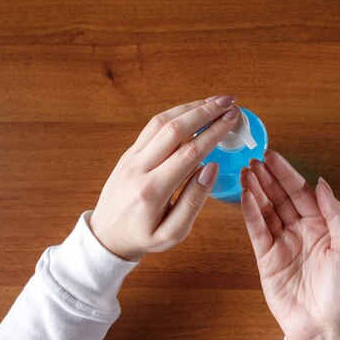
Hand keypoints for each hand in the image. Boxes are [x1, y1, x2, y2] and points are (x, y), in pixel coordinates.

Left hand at [89, 95, 239, 260]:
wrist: (106, 236)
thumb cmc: (143, 237)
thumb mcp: (173, 233)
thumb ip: (194, 201)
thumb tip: (212, 167)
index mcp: (152, 191)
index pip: (189, 152)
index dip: (213, 132)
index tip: (232, 119)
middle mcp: (139, 168)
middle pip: (174, 129)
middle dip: (205, 112)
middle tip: (229, 102)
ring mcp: (131, 157)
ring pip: (161, 121)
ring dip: (190, 107)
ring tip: (215, 102)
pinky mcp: (129, 153)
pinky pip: (152, 127)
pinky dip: (174, 113)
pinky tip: (192, 110)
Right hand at [240, 150, 339, 339]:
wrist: (325, 327)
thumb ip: (335, 213)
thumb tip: (322, 183)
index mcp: (323, 226)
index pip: (302, 192)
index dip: (287, 174)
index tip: (272, 157)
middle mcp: (301, 231)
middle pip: (281, 197)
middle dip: (267, 178)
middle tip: (253, 160)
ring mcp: (282, 243)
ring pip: (266, 210)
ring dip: (256, 190)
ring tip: (245, 173)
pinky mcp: (267, 258)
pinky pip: (257, 230)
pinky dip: (250, 212)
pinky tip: (245, 196)